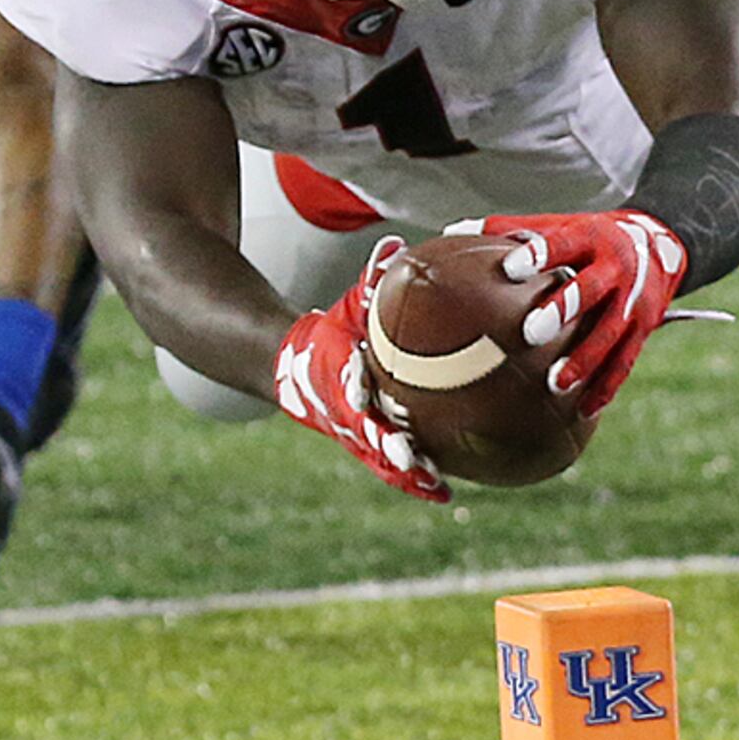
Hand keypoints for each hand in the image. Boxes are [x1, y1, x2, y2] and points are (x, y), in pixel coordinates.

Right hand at [274, 235, 444, 499]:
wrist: (294, 368)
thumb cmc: (331, 331)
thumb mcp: (348, 305)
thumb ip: (369, 281)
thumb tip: (394, 245)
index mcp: (337, 377)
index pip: (344, 384)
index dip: (353, 390)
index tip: (366, 392)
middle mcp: (343, 412)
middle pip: (363, 434)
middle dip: (385, 447)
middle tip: (411, 458)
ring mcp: (353, 435)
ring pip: (378, 459)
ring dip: (403, 474)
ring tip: (433, 485)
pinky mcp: (367, 447)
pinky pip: (392, 467)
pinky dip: (414, 481)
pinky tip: (444, 494)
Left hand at [450, 209, 688, 415]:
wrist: (659, 246)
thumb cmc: (588, 239)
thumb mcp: (558, 225)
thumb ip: (510, 229)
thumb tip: (453, 231)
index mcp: (589, 237)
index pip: (563, 243)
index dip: (538, 255)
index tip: (510, 269)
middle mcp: (615, 269)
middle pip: (590, 290)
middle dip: (564, 309)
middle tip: (531, 333)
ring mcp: (633, 302)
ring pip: (610, 333)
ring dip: (584, 360)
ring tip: (554, 384)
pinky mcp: (643, 330)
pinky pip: (625, 362)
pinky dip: (605, 387)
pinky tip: (582, 411)